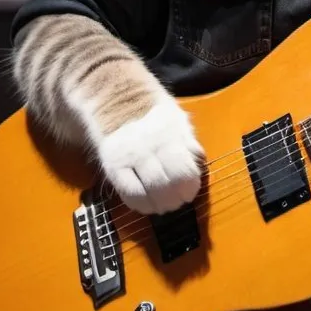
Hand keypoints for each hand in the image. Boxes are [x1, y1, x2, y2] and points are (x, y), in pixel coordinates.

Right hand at [96, 96, 204, 214]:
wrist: (119, 104)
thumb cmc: (155, 116)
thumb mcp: (178, 120)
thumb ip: (188, 140)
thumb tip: (198, 159)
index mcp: (168, 136)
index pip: (182, 171)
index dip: (189, 187)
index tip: (191, 191)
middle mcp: (147, 148)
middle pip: (165, 185)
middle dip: (175, 200)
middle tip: (179, 202)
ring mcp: (128, 159)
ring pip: (146, 193)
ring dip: (160, 205)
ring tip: (166, 206)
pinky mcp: (113, 168)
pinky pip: (127, 194)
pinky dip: (140, 205)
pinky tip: (148, 205)